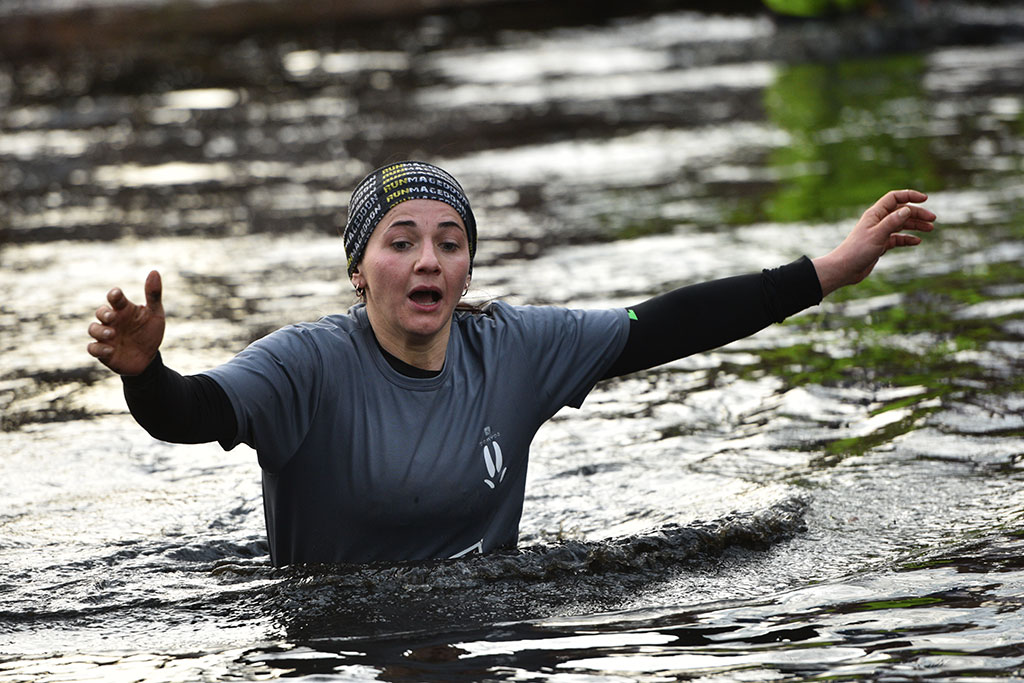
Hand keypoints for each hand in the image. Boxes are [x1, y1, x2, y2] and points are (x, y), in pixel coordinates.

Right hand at [87, 270, 165, 375]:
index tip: (117, 295)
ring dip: (99, 331)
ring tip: (111, 334)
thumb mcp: (155, 314)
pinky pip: (93, 348)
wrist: (148, 358)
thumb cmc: (149, 332)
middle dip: (103, 313)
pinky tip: (110, 350)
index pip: (115, 298)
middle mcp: (112, 321)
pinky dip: (99, 348)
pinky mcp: (103, 352)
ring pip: (93, 329)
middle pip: (100, 312)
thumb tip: (154, 271)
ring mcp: (106, 336)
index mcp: (124, 309)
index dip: (114, 295)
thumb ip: (153, 295)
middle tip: (112, 317)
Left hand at [812, 189, 935, 296]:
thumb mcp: (877, 235)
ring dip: (915, 226)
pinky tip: (917, 241)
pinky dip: (907, 239)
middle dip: (917, 214)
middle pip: (901, 212)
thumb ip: (892, 222)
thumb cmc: (857, 251)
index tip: (925, 199)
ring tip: (930, 229)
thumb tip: (907, 209)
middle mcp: (878, 221)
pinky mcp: (880, 245)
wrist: (844, 269)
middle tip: (933, 219)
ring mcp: (879, 233)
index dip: (909, 195)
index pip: (894, 198)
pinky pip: (897, 239)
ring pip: (901, 225)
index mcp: (875, 214)